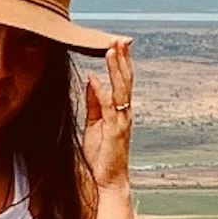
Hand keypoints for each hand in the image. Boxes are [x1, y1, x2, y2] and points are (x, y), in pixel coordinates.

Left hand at [82, 37, 135, 184]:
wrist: (108, 179)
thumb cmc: (102, 154)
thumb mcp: (94, 123)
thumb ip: (95, 102)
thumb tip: (92, 80)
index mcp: (120, 110)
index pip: (122, 81)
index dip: (120, 62)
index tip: (116, 44)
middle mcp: (125, 112)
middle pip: (125, 80)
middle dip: (122, 59)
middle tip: (118, 39)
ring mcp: (122, 121)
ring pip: (121, 89)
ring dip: (116, 69)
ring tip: (111, 50)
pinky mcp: (115, 131)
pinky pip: (109, 108)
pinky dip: (102, 92)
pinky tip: (96, 79)